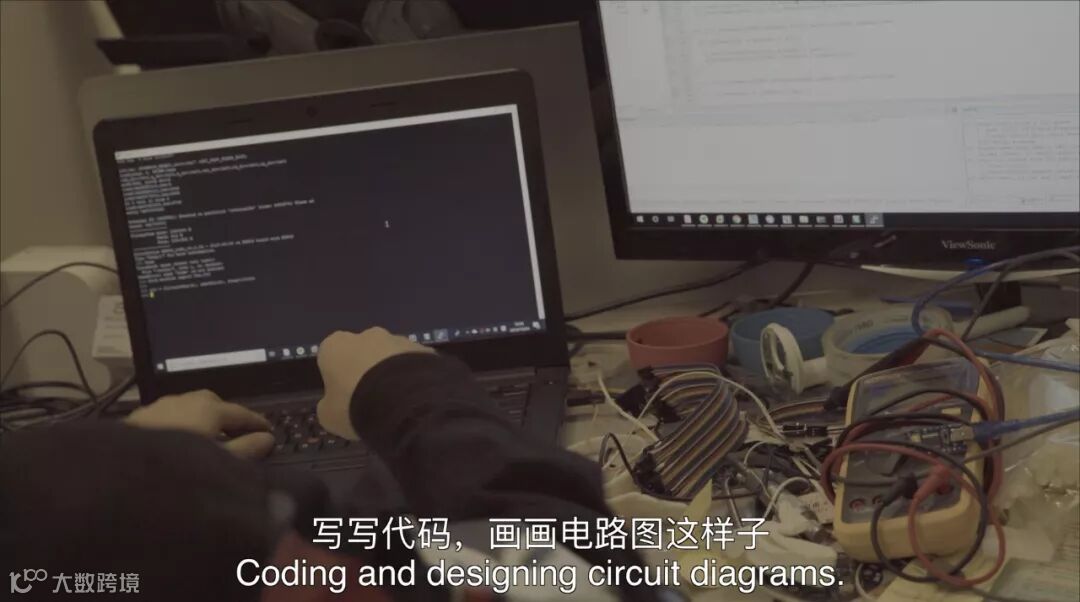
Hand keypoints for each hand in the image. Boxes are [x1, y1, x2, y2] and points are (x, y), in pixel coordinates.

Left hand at [126, 390, 274, 459]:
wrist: (118, 473)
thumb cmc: (175, 469)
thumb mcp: (220, 463)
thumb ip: (246, 450)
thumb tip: (267, 439)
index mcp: (208, 408)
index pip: (242, 412)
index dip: (258, 423)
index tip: (268, 432)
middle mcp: (184, 401)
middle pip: (214, 402)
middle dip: (228, 416)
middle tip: (238, 434)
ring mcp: (158, 407)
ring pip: (188, 408)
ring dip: (202, 420)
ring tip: (207, 441)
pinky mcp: (138, 419)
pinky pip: (168, 417)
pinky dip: (180, 426)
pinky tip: (177, 443)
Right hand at [316, 327, 433, 439]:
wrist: (402, 403)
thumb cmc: (354, 406)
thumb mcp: (328, 416)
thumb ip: (328, 405)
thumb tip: (333, 404)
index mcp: (335, 345)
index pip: (331, 357)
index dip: (337, 378)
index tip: (344, 397)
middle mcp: (366, 335)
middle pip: (363, 353)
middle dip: (367, 371)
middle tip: (373, 400)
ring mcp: (398, 339)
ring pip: (391, 356)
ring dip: (393, 373)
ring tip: (398, 402)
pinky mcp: (423, 349)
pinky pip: (415, 364)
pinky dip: (414, 377)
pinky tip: (416, 398)